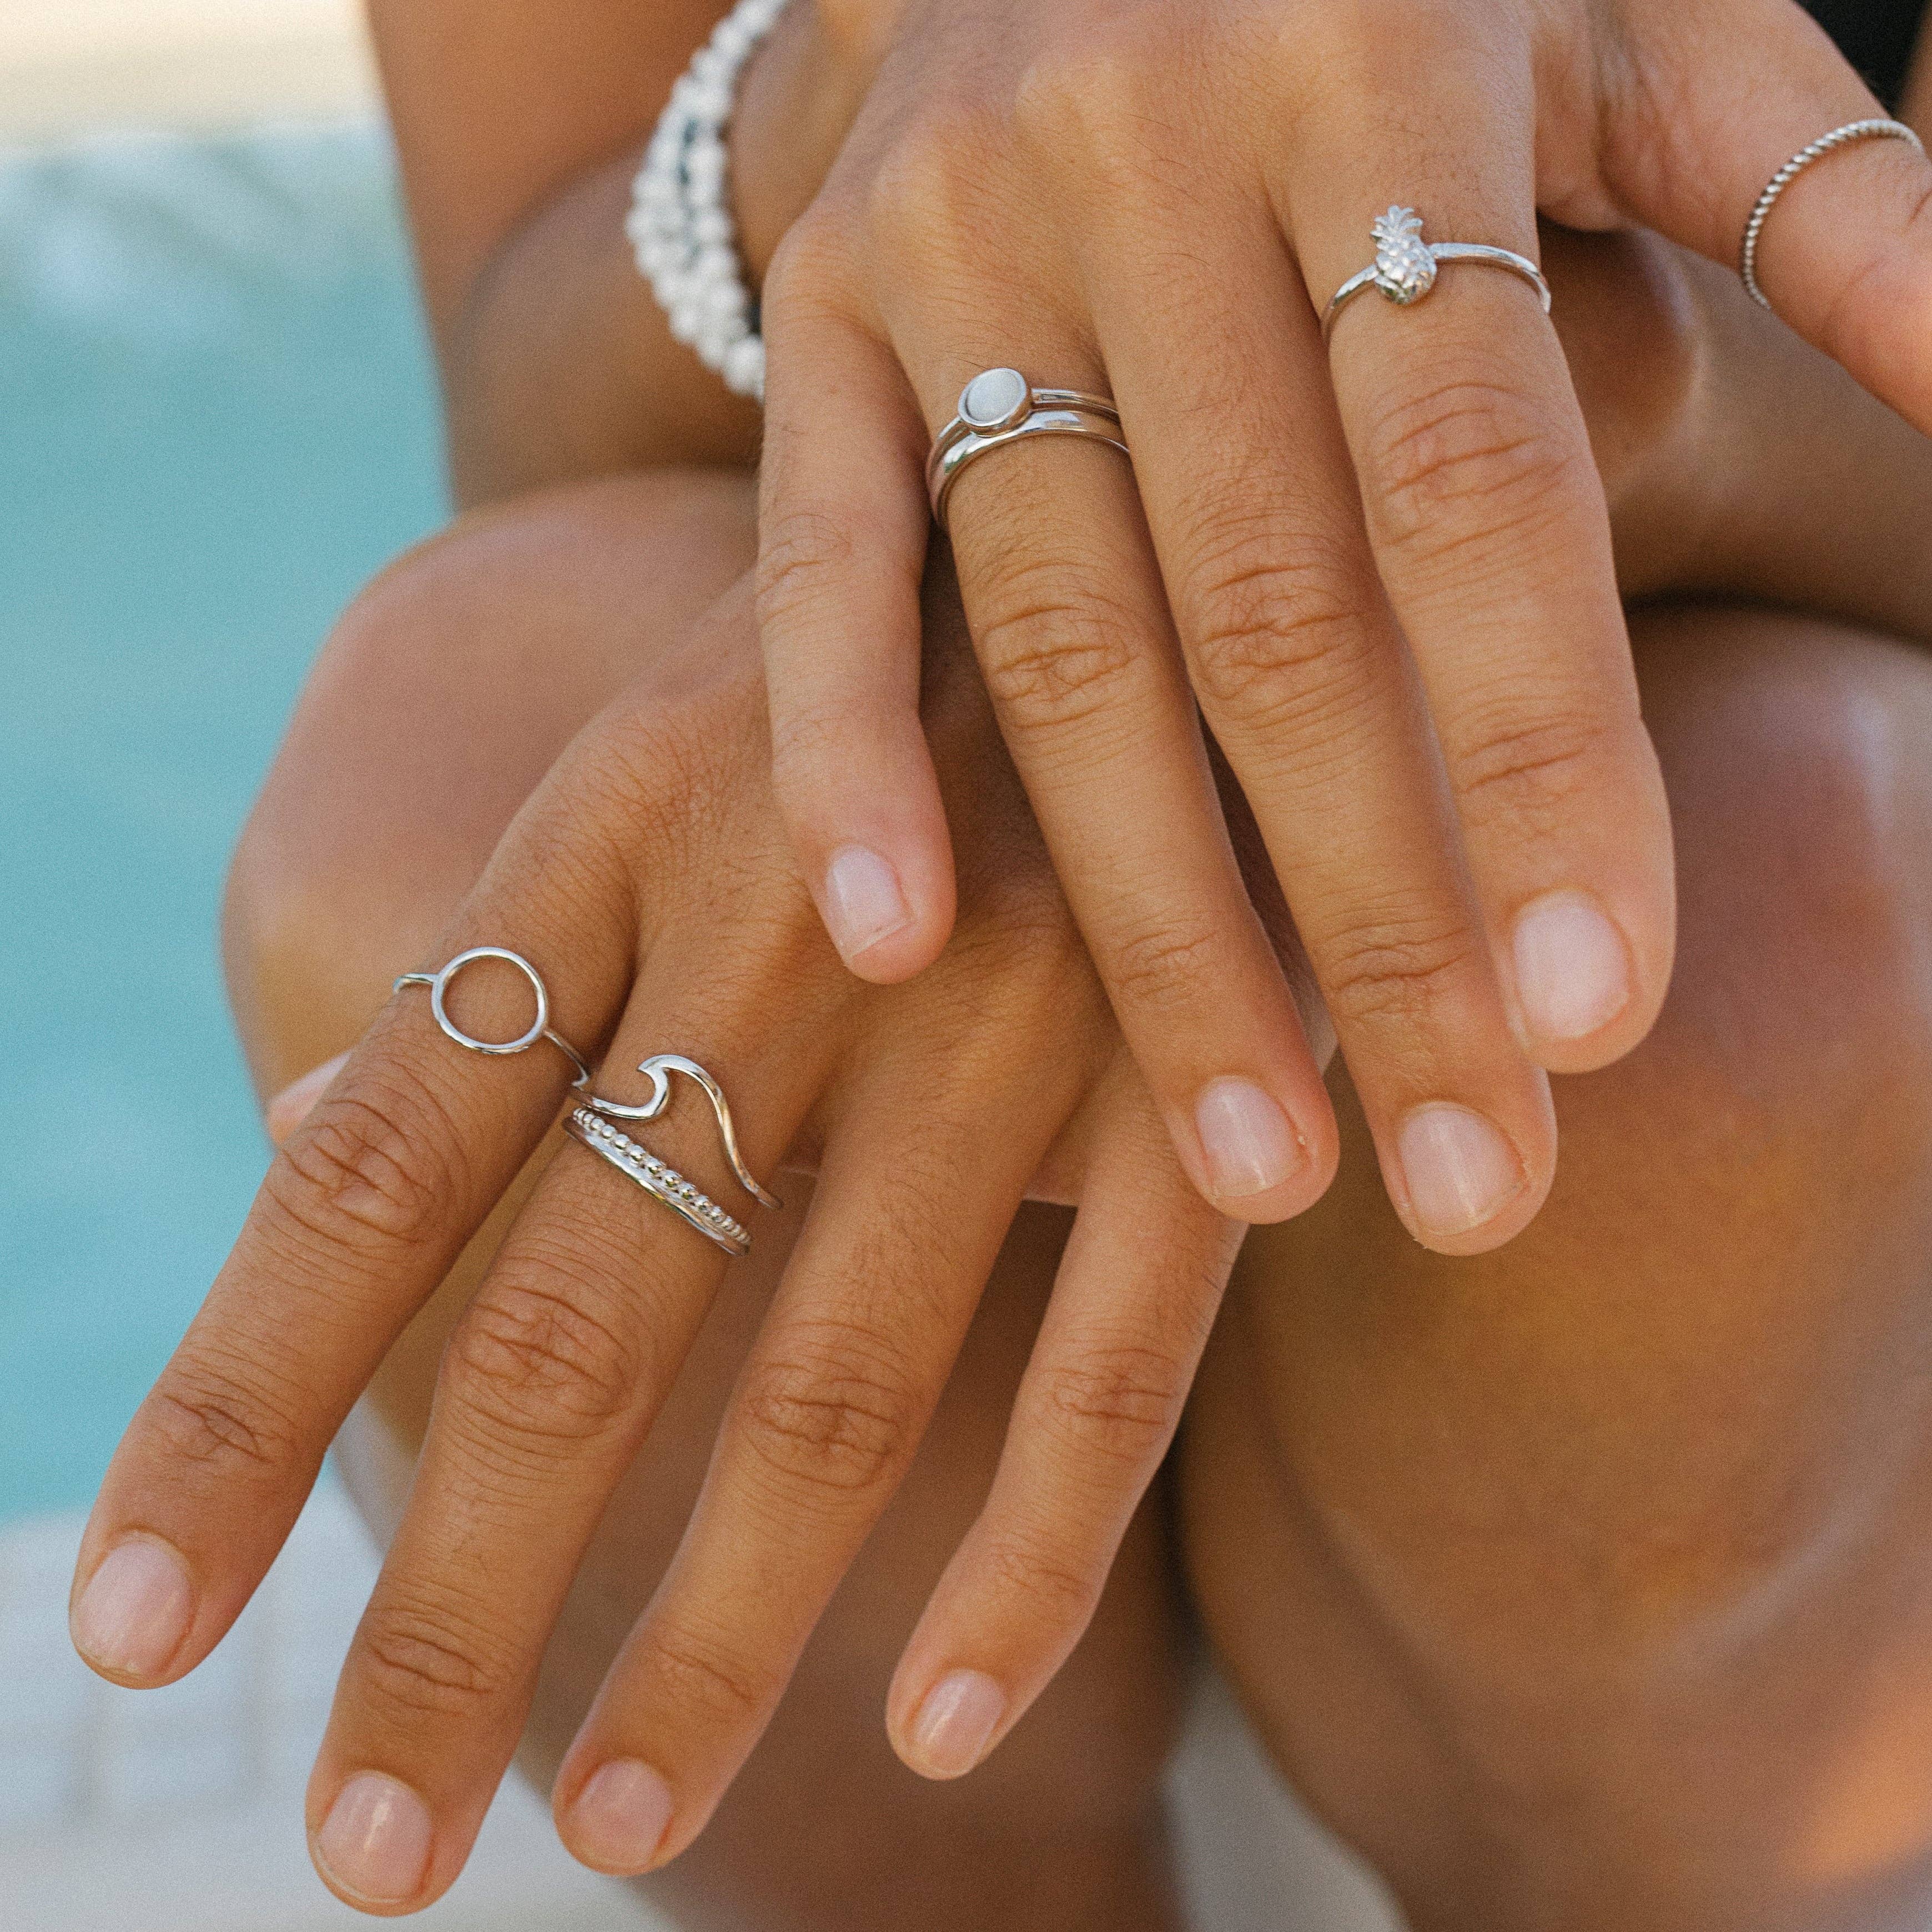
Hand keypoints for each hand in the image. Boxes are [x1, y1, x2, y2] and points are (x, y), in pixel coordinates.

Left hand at [70, 568, 1268, 1907]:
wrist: (1172, 496)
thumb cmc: (884, 656)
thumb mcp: (664, 739)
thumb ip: (512, 948)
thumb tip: (307, 1132)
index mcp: (620, 829)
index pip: (380, 1156)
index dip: (238, 1400)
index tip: (134, 1629)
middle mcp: (793, 927)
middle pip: (575, 1318)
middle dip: (454, 1606)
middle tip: (370, 1855)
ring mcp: (1015, 1001)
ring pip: (838, 1378)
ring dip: (717, 1635)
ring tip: (608, 1817)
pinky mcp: (1202, 1068)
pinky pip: (1113, 1356)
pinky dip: (1027, 1557)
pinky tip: (940, 1724)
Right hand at [751, 0, 1931, 1253]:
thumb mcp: (1619, 13)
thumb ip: (1804, 183)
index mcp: (1385, 65)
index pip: (1475, 477)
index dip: (1540, 759)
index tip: (1595, 1027)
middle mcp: (1144, 159)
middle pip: (1276, 618)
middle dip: (1375, 925)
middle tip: (1462, 1186)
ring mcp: (952, 247)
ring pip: (1065, 640)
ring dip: (1155, 922)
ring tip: (1255, 1161)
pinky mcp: (823, 319)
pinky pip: (822, 562)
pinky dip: (843, 750)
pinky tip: (890, 947)